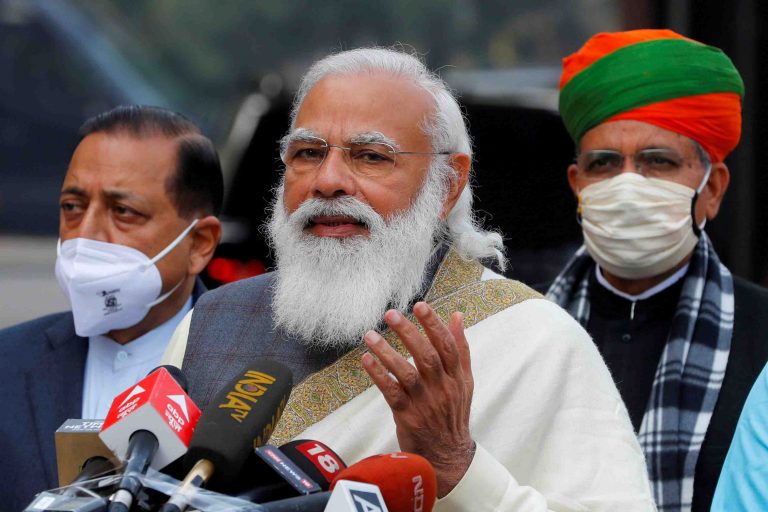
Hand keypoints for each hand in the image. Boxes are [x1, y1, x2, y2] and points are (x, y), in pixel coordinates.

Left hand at [361, 301, 475, 496]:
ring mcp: (425, 403)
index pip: (448, 346)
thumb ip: (460, 348)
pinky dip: (379, 375)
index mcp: (457, 377)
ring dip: (387, 353)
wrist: (448, 456)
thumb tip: (457, 316)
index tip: (420, 306)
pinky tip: (366, 360)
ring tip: (370, 336)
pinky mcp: (408, 416)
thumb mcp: (464, 381)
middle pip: (427, 356)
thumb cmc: (453, 413)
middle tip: (391, 314)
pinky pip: (391, 392)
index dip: (434, 324)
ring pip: (407, 374)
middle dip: (409, 333)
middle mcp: (443, 388)